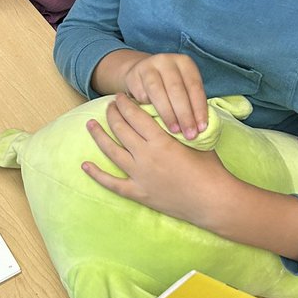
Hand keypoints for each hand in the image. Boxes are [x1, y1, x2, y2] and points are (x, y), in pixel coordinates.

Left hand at [83, 93, 230, 224]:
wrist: (213, 201)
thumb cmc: (210, 169)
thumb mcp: (196, 140)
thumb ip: (180, 127)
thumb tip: (174, 112)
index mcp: (160, 140)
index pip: (136, 116)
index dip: (125, 104)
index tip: (119, 97)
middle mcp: (145, 156)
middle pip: (121, 129)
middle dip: (112, 114)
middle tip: (108, 106)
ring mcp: (139, 176)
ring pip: (112, 151)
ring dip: (99, 136)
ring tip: (90, 124)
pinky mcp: (139, 193)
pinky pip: (112, 184)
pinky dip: (97, 174)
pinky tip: (85, 165)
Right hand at [124, 53, 207, 139]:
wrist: (139, 74)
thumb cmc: (167, 86)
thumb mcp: (183, 87)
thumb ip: (190, 102)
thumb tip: (200, 127)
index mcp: (184, 62)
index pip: (194, 86)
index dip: (199, 108)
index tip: (202, 128)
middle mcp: (166, 60)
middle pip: (177, 90)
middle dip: (185, 114)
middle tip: (190, 135)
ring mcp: (148, 66)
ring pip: (159, 92)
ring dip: (168, 114)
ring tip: (174, 131)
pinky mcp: (133, 76)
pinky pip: (142, 96)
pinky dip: (149, 110)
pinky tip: (154, 121)